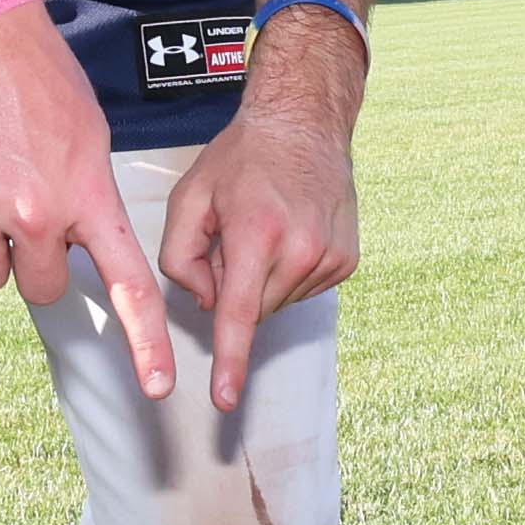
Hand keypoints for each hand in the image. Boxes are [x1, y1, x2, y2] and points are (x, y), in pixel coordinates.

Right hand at [0, 0, 175, 399]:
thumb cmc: (32, 70)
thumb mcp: (86, 134)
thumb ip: (88, 196)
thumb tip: (81, 242)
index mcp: (87, 192)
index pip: (127, 284)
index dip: (146, 344)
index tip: (159, 389)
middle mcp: (35, 211)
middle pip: (42, 288)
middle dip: (34, 258)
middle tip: (19, 201)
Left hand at [154, 59, 359, 415]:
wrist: (305, 124)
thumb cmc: (241, 158)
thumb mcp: (189, 197)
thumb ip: (178, 257)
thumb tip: (205, 303)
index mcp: (256, 233)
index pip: (238, 314)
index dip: (230, 361)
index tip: (225, 400)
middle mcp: (300, 249)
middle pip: (253, 309)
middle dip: (234, 288)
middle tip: (234, 238)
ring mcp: (329, 257)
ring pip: (279, 304)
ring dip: (262, 281)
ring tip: (266, 228)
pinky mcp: (346, 261)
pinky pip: (303, 291)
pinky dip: (288, 274)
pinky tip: (289, 235)